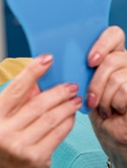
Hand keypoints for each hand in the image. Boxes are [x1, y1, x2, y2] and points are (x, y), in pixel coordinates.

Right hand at [0, 54, 81, 167]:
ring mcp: (18, 146)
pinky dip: (67, 123)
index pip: (14, 89)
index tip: (46, 59)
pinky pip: (57, 134)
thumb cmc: (0, 152)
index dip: (32, 71)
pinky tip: (71, 117)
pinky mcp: (36, 159)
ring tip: (74, 99)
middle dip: (57, 91)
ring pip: (50, 117)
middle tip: (70, 85)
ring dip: (66, 106)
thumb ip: (16, 104)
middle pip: (36, 103)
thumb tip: (37, 83)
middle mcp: (1, 131)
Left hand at [87, 26, 126, 167]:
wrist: (111, 133)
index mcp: (112, 53)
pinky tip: (111, 110)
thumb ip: (74, 64)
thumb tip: (48, 55)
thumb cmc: (93, 105)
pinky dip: (113, 103)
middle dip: (97, 80)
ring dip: (103, 95)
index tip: (89, 61)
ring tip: (100, 105)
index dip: (102, 44)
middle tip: (90, 95)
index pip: (114, 33)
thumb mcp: (81, 81)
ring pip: (118, 76)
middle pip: (114, 58)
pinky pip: (124, 91)